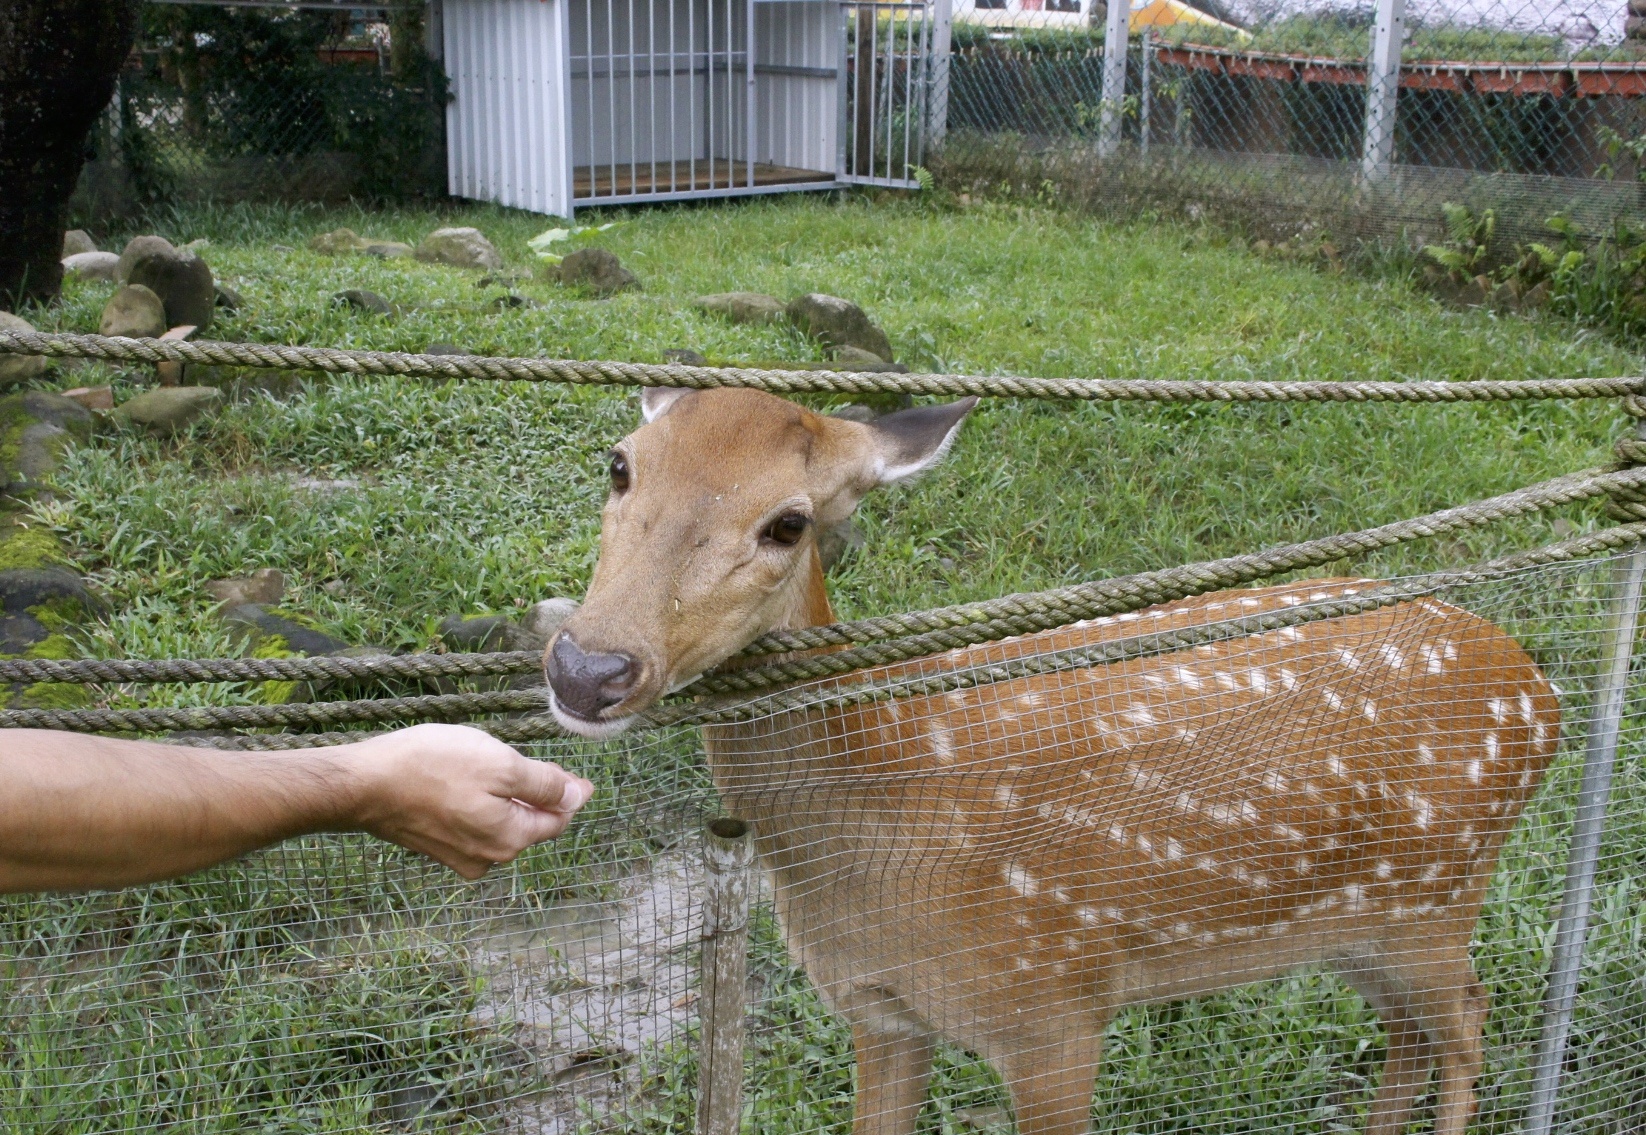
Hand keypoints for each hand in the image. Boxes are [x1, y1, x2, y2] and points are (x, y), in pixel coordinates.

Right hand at [346, 723, 593, 878]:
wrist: (363, 785)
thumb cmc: (432, 767)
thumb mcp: (501, 764)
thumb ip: (544, 784)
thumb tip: (577, 797)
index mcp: (510, 839)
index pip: (557, 820)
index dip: (569, 794)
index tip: (578, 776)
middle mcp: (487, 858)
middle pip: (529, 822)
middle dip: (534, 794)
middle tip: (530, 763)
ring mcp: (458, 856)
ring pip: (499, 822)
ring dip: (503, 797)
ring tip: (488, 767)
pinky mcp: (434, 846)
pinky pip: (471, 823)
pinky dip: (476, 803)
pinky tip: (460, 780)